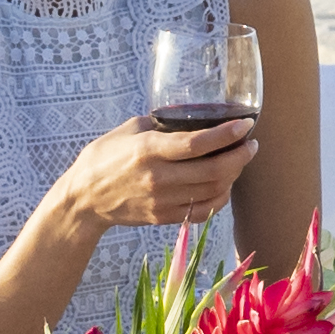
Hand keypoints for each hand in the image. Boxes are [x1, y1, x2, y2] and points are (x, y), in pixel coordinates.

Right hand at [46, 108, 253, 257]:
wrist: (84, 199)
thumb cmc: (104, 157)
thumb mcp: (129, 130)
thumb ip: (160, 123)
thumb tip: (191, 116)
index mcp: (148, 150)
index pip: (197, 144)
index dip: (227, 135)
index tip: (245, 125)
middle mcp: (158, 177)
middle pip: (213, 171)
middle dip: (240, 157)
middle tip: (250, 144)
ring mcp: (162, 201)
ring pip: (213, 192)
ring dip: (234, 176)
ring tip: (239, 161)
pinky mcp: (164, 217)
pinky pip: (203, 210)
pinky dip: (220, 198)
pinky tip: (224, 185)